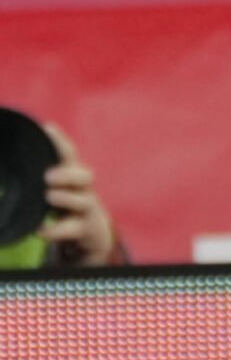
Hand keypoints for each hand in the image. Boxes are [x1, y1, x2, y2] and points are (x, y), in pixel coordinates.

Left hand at [38, 125, 116, 266]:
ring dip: (67, 198)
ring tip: (49, 196)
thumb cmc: (68, 205)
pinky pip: (74, 229)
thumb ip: (45, 178)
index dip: (61, 141)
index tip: (47, 128)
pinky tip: (40, 230)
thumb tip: (9, 168)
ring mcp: (87, 210)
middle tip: (47, 176)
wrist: (92, 232)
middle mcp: (84, 191)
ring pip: (85, 201)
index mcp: (74, 177)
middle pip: (86, 176)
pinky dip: (57, 230)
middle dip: (68, 174)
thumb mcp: (59, 189)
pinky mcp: (86, 229)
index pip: (70, 155)